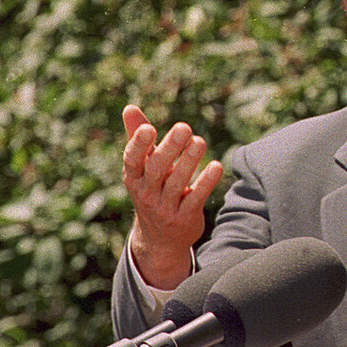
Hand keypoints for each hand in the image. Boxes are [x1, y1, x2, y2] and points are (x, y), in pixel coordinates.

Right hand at [121, 104, 223, 288]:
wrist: (160, 239)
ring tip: (200, 142)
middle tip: (184, 128)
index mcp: (133, 177)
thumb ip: (138, 138)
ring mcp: (164, 208)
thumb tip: (129, 107)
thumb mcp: (142, 168)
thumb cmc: (152, 190)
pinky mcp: (184, 218)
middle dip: (170, 148)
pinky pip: (195, 199)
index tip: (149, 128)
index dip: (138, 145)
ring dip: (190, 161)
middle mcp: (146, 193)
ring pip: (177, 183)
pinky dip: (206, 183)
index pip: (132, 160)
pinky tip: (217, 166)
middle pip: (157, 169)